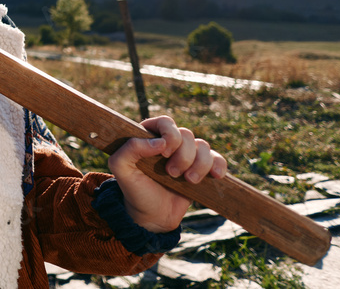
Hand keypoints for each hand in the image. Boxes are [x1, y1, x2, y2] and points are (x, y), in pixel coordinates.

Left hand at [107, 116, 226, 232]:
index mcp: (148, 136)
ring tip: (188, 180)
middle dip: (183, 156)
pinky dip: (218, 165)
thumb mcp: (121, 169)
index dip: (169, 135)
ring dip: (199, 164)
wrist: (152, 216)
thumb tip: (160, 143)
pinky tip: (215, 176)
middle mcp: (169, 142)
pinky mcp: (201, 168)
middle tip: (171, 173)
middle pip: (187, 135)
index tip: (164, 154)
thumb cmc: (134, 190)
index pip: (165, 122)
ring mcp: (186, 155)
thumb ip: (129, 149)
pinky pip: (217, 158)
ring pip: (203, 146)